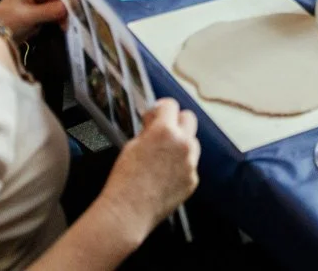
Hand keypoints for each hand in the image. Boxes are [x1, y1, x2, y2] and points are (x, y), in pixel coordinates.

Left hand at [0, 0, 66, 37]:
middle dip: (66, 7)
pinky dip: (61, 20)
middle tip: (72, 21)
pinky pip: (57, 13)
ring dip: (65, 15)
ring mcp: (42, 0)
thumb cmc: (5, 22)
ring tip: (66, 27)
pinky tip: (63, 27)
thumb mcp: (26, 16)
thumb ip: (48, 11)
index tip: (75, 8)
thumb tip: (67, 7)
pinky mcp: (43, 12)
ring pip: (61, 4)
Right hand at [98, 100, 199, 235]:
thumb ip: (149, 130)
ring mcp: (190, 163)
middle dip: (176, 121)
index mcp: (165, 131)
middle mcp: (183, 144)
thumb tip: (155, 123)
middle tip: (162, 131)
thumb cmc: (125, 179)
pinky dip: (180, 167)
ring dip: (180, 145)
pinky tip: (164, 177)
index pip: (171, 105)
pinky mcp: (192, 181)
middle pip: (189, 119)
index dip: (160, 109)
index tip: (155, 115)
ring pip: (191, 143)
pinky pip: (190, 166)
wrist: (128, 211)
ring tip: (161, 158)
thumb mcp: (132, 145)